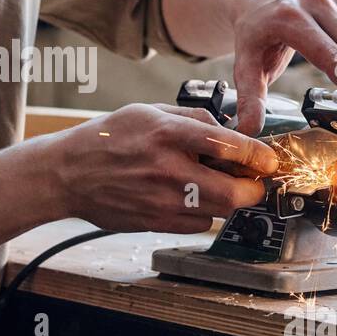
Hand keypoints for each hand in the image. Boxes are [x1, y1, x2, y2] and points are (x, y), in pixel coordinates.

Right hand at [45, 103, 277, 233]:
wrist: (67, 174)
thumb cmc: (107, 139)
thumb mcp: (147, 111)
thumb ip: (191, 118)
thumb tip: (228, 130)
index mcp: (166, 134)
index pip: (228, 145)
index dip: (258, 155)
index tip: (268, 159)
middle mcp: (167, 169)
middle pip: (234, 193)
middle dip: (253, 189)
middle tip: (253, 181)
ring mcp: (161, 201)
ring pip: (219, 211)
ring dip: (226, 200)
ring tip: (214, 185)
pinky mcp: (155, 223)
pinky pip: (197, 224)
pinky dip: (202, 212)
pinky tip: (187, 197)